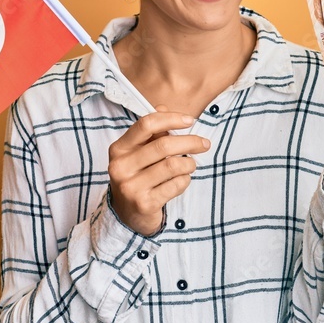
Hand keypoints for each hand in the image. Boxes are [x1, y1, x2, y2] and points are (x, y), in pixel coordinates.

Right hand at [108, 110, 209, 235]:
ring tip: (191, 165)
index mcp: (119, 149)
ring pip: (173, 165)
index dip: (171, 119)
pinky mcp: (144, 203)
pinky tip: (182, 180)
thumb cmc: (137, 177)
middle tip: (204, 144)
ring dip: (189, 163)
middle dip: (190, 142)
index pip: (146, 124)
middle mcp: (121, 167)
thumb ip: (151, 131)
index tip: (190, 120)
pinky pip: (176, 185)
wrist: (126, 215)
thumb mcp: (138, 153)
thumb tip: (164, 107)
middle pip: (164, 145)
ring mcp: (131, 187)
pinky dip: (185, 180)